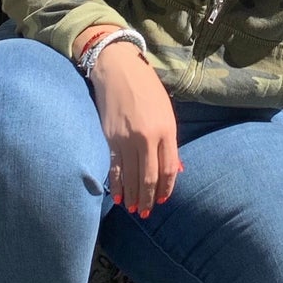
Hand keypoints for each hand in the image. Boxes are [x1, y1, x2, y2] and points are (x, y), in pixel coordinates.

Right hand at [90, 44, 181, 217]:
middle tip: (147, 212)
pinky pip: (115, 168)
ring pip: (132, 176)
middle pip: (150, 177)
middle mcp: (147, 138)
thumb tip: (173, 169)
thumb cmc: (147, 89)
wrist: (119, 70)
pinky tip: (119, 197)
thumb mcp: (166, 111)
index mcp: (166, 130)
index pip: (169, 168)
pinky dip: (118, 185)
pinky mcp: (110, 139)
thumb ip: (169, 141)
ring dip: (134, 196)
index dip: (166, 188)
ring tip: (135, 210)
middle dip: (149, 198)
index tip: (163, 200)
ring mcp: (127, 139)